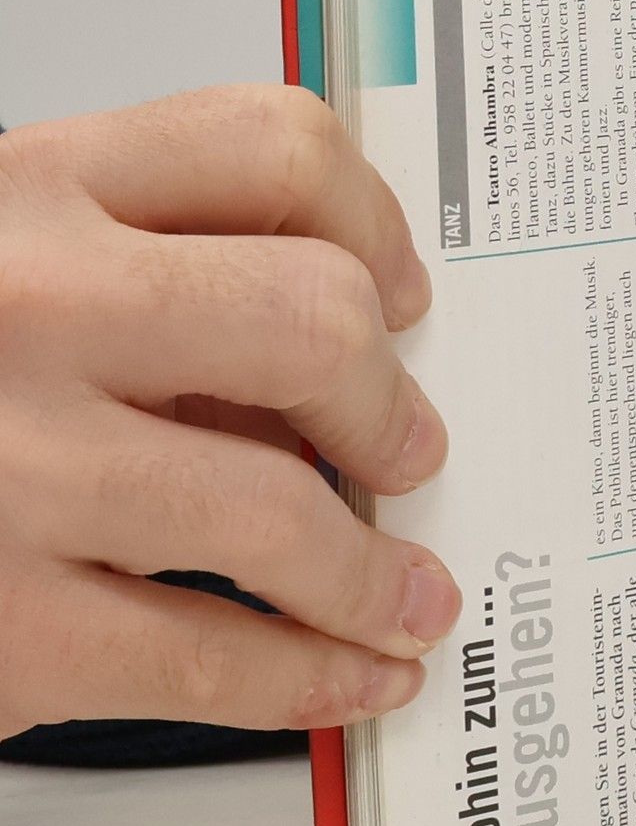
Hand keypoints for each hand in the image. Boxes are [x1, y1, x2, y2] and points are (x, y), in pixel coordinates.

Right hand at [0, 86, 457, 739]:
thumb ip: (128, 278)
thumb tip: (318, 366)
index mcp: (27, 189)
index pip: (269, 146)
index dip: (374, 221)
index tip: (403, 290)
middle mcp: (24, 308)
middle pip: (315, 321)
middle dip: (387, 404)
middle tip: (405, 448)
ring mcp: (8, 470)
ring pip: (279, 512)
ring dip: (372, 571)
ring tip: (402, 592)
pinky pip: (201, 662)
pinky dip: (306, 679)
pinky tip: (345, 678)